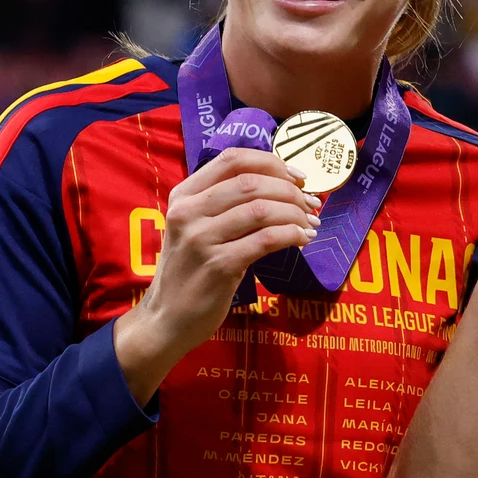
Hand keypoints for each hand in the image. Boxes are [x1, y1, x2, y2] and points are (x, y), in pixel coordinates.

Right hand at [115, 149, 319, 401]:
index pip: (233, 158)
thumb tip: (284, 184)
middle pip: (252, 183)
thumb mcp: (197, 227)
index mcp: (184, 194)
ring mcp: (200, 238)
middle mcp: (188, 211)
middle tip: (311, 205)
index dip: (272, 162)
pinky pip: (265, 239)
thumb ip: (226, 203)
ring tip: (310, 224)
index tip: (298, 177)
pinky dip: (291, 235)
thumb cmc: (190, 270)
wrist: (166, 319)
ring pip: (262, 209)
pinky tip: (302, 239)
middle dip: (291, 191)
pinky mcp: (218, 265)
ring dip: (295, 214)